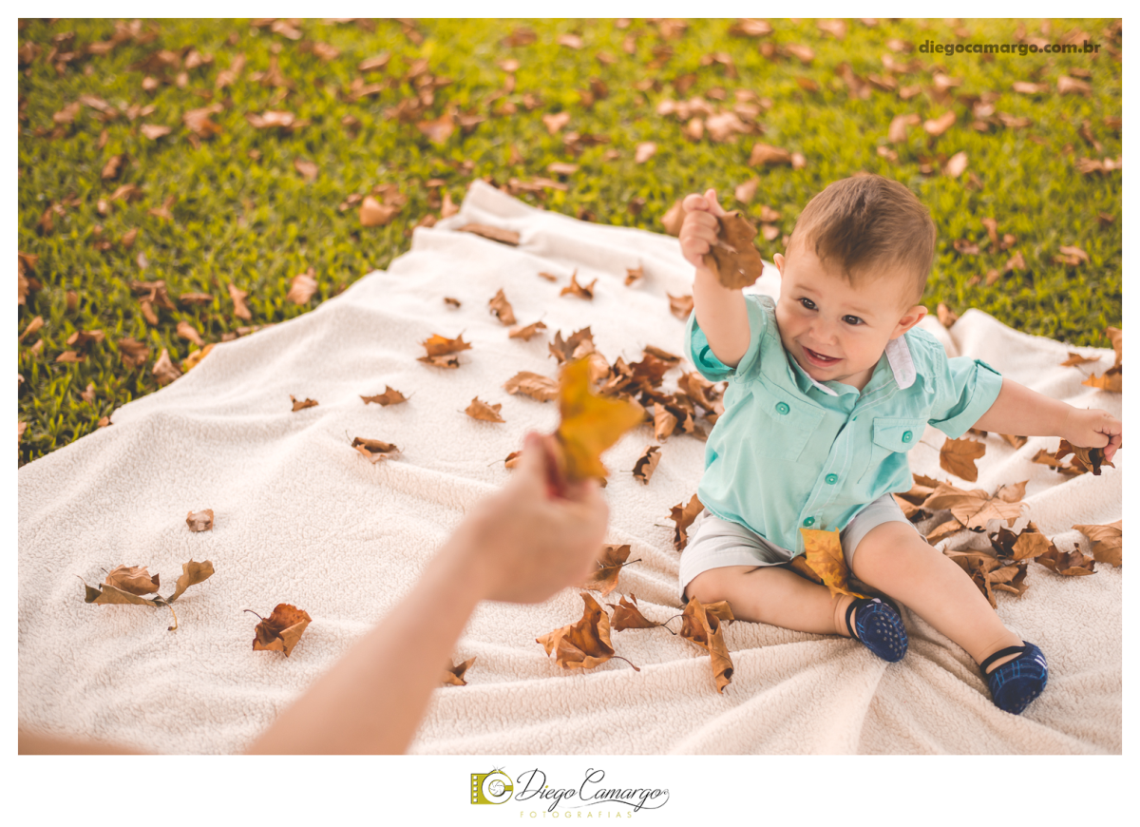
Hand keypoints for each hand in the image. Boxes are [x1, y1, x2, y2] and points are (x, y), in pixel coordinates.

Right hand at [448, 432, 608, 602]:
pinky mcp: (545, 588)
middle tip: (537, 467)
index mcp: (590, 531)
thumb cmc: (497, 528)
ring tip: (526, 492)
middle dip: (559, 486)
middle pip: (580, 512)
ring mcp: (566, 578)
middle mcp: (586, 558)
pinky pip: (551, 556)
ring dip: (551, 510)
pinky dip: (541, 536)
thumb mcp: (522, 486)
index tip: (546, 447)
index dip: (565, 463)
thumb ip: (537, 458)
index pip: (587, 487)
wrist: (464, 574)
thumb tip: (538, 436)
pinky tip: (519, 522)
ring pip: (566, 535)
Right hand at [679, 188, 729, 270]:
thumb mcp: (723, 223)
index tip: (706, 205)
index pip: (689, 203)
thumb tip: (710, 192)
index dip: (695, 200)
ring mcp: (685, 239)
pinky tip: (708, 249)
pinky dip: (703, 245)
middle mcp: (688, 226)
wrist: (726, 263)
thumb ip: (715, 209)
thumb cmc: (725, 240)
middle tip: (718, 232)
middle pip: (694, 216)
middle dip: (711, 223)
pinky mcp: (686, 252)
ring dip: (709, 235)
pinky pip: (690, 242)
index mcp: (697, 216)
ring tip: (714, 242)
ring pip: (693, 228)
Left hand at [1061, 407, 1121, 462]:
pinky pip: (1103, 431)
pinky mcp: (1095, 421)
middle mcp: (1105, 416)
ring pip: (1110, 432)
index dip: (1116, 444)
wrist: (1059, 419)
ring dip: (1107, 443)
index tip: (1106, 453)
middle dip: (1112, 445)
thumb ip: (1105, 441)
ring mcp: (1100, 418)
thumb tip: (1108, 441)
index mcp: (1106, 419)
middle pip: (1117, 432)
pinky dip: (1102, 439)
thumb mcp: (1091, 439)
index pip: (1121, 431)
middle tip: (1106, 457)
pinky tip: (1097, 447)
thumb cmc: (1073, 429)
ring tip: (1101, 453)